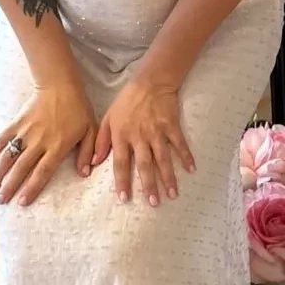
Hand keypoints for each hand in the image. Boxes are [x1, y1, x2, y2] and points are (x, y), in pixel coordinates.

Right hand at [0, 80, 97, 206]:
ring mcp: (26, 132)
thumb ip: (87, 152)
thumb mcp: (90, 129)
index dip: (32, 188)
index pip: (42, 172)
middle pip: (22, 168)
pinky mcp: (17, 122)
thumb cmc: (78, 108)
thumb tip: (84, 173)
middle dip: (10, 186)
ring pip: (9, 156)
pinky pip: (3, 137)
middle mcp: (39, 142)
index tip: (22, 202)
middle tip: (1, 200)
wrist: (60, 85)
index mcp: (57, 146)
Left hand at [92, 77, 194, 205]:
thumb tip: (92, 164)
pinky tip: (192, 170)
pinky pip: (179, 144)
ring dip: (168, 177)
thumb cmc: (127, 101)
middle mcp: (139, 137)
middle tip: (154, 203)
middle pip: (145, 165)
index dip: (122, 182)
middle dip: (149, 185)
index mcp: (122, 136)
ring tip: (173, 194)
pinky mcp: (171, 126)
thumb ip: (100, 142)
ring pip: (163, 159)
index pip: (121, 163)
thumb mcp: (107, 118)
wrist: (150, 81)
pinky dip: (186, 156)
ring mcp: (157, 132)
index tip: (124, 199)